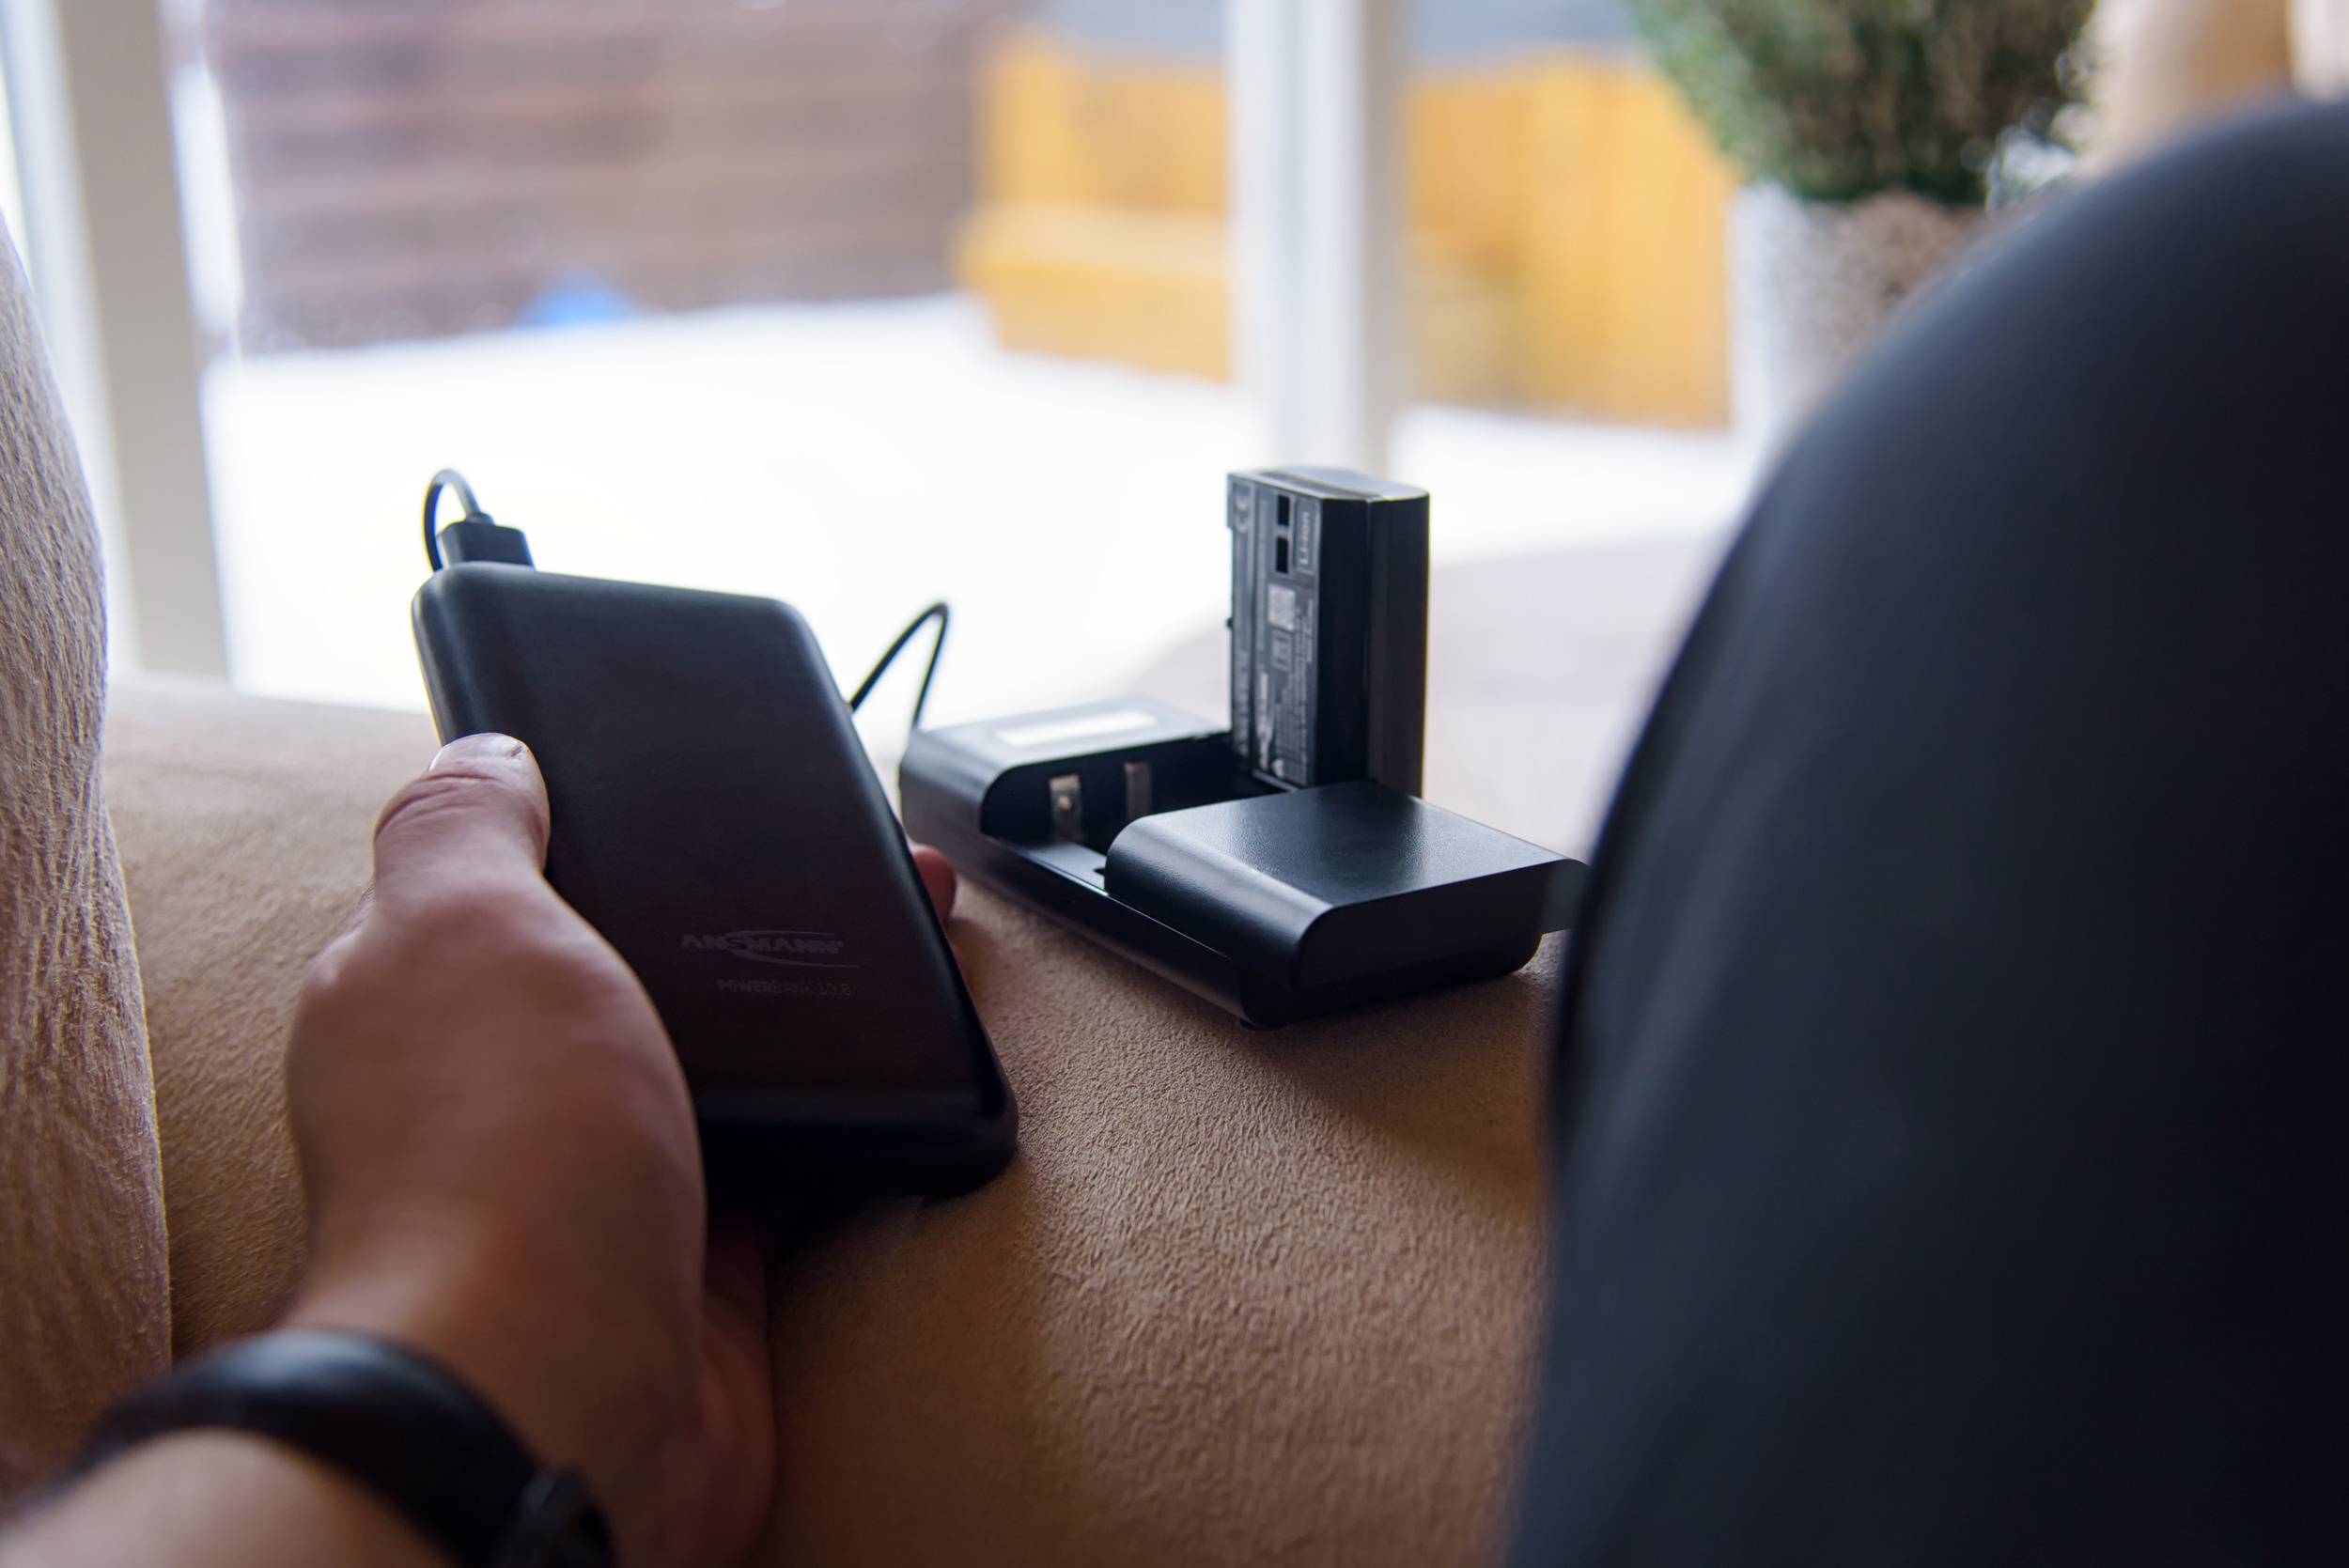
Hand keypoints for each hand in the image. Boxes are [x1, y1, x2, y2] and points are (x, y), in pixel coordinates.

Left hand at [283, 734, 955, 1567]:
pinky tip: (906, 1073)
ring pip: (732, 1057)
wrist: (565, 1397)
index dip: (609, 825)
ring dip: (816, 1007)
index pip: (518, 886)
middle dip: (747, 907)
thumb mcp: (460, 925)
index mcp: (432, 999)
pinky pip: (799, 1160)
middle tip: (856, 858)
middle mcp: (513, 1092)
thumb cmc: (495, 1163)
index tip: (707, 780)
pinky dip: (853, 1119)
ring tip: (912, 940)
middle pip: (645, 964)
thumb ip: (462, 826)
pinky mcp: (709, 1259)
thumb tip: (481, 752)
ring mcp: (612, 1179)